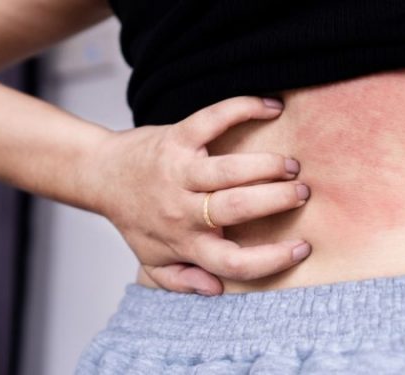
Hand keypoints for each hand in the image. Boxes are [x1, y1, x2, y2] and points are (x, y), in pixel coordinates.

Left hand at [85, 96, 311, 295]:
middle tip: (302, 193)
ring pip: (229, 170)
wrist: (101, 176)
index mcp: (184, 243)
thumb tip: (215, 289)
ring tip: (292, 166)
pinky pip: (212, 120)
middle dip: (278, 199)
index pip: (233, 262)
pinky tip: (271, 107)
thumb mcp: (152, 259)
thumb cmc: (136, 218)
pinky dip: (244, 109)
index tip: (302, 247)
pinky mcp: (175, 138)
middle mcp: (181, 209)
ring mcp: (178, 172)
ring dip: (268, 165)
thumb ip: (180, 280)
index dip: (272, 259)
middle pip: (237, 208)